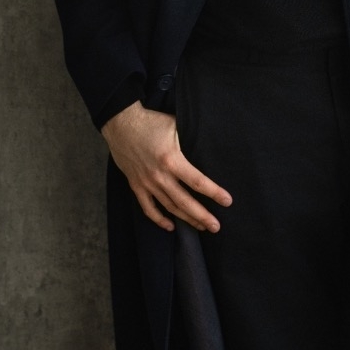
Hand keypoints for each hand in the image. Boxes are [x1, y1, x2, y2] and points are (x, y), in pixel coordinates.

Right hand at [101, 101, 231, 232]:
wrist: (121, 124)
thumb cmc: (151, 122)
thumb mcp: (175, 126)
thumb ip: (191, 138)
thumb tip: (209, 145)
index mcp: (171, 160)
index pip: (197, 181)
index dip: (214, 192)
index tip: (227, 201)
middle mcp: (159, 176)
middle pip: (184, 201)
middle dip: (202, 215)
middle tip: (216, 226)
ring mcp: (147, 183)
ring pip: (169, 207)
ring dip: (186, 218)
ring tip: (201, 226)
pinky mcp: (136, 185)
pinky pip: (147, 208)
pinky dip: (158, 219)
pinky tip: (170, 227)